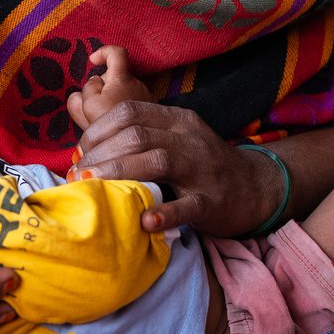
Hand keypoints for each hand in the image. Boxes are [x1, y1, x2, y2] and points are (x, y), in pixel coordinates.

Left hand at [64, 96, 281, 237]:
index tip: (79, 151)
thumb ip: (141, 138)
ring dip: (119, 172)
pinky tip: (144, 221)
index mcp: (175, 120)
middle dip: (100, 154)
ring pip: (157, 160)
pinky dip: (165, 212)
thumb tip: (88, 149)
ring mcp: (202, 169)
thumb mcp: (175, 140)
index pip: (129, 112)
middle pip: (137, 135)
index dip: (98, 129)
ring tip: (93, 187)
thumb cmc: (203, 166)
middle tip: (77, 174)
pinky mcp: (213, 201)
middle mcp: (188, 138)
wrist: (256, 187)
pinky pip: (188, 204)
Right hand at [73, 45, 151, 128]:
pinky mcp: (152, 115)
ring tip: (105, 123)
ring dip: (112, 103)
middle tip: (92, 107)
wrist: (138, 151)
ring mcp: (147, 100)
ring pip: (125, 93)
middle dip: (103, 87)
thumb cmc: (110, 126)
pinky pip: (133, 107)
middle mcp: (139, 85)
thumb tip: (93, 82)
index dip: (103, 52)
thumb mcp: (87, 106)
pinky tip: (117, 130)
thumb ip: (87, 89)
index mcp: (122, 79)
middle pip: (117, 77)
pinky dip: (123, 114)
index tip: (92, 61)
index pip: (116, 53)